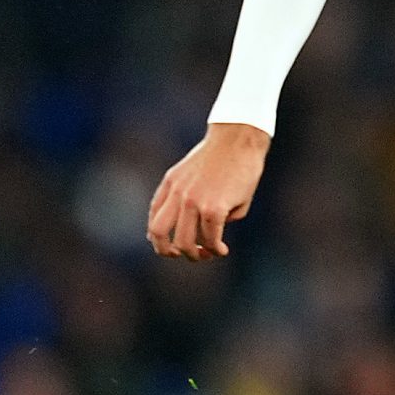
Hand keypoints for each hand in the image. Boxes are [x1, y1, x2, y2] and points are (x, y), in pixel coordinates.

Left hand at [147, 123, 271, 259]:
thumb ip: (191, 199)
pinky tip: (223, 249)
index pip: (154, 218)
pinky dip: (216, 249)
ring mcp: (194, 202)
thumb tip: (203, 227)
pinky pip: (211, 238)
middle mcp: (177, 194)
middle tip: (183, 255)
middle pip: (158, 234)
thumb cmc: (224, 155)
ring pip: (184, 242)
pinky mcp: (214, 208)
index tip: (172, 244)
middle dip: (168, 251)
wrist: (239, 139)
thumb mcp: (195, 174)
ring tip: (208, 254)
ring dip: (195, 254)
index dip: (159, 237)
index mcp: (170, 184)